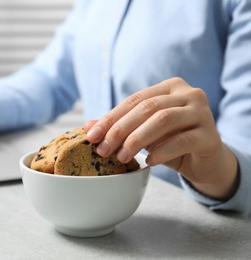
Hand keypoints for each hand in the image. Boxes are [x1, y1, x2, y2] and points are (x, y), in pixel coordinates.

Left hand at [85, 77, 238, 199]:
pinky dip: (161, 151)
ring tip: (122, 157)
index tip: (91, 135)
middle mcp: (189, 94)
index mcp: (169, 87)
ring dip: (137, 140)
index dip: (110, 118)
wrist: (203, 160)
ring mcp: (202, 113)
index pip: (134, 100)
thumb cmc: (170, 142)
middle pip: (147, 108)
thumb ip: (119, 126)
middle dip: (120, 130)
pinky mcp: (210, 135)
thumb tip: (88, 126)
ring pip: (164, 120)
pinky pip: (182, 141)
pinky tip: (149, 161)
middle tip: (104, 150)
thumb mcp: (142, 132)